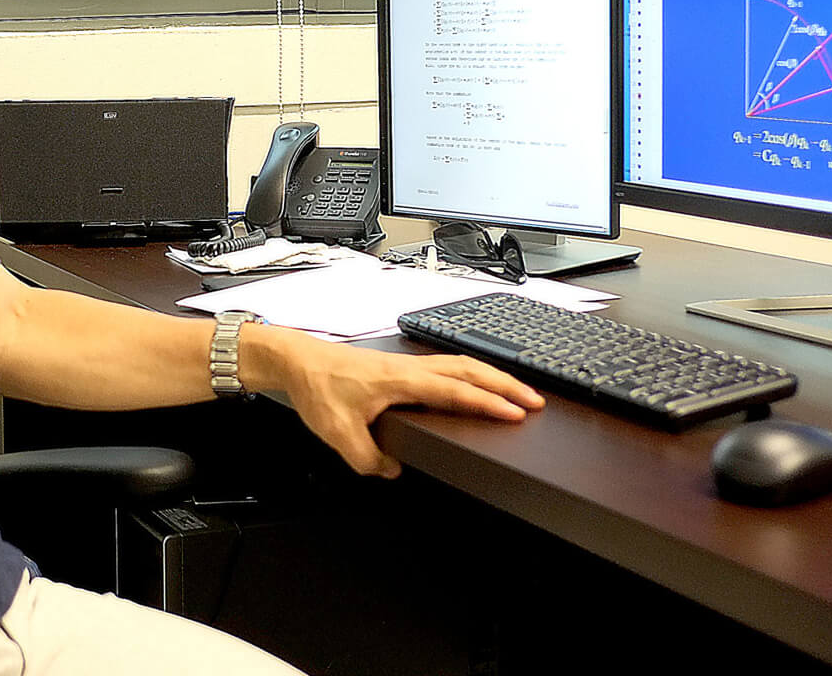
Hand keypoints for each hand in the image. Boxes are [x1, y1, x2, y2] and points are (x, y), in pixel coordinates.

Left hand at [244, 325, 543, 477]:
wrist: (296, 360)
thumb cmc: (316, 387)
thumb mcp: (337, 433)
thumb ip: (367, 459)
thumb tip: (392, 471)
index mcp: (399, 379)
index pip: (454, 391)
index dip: (487, 403)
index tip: (516, 413)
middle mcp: (407, 367)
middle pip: (467, 370)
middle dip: (504, 385)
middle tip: (535, 401)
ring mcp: (404, 364)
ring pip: (458, 364)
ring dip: (490, 377)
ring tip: (516, 393)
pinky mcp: (398, 367)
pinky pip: (444, 367)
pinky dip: (468, 374)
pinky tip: (473, 386)